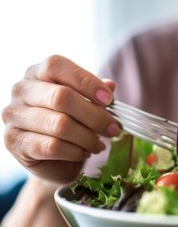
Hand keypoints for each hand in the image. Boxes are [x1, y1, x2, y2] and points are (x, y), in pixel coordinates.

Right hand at [2, 55, 120, 183]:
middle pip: (61, 97)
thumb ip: (95, 94)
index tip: (109, 100)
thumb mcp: (85, 106)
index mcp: (37, 73)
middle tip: (113, 129)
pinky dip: (75, 151)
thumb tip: (110, 85)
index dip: (86, 81)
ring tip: (99, 144)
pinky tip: (84, 153)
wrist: (53, 161)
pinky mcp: (16, 142)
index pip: (57, 66)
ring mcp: (15, 116)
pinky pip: (52, 146)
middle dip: (95, 116)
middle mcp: (22, 90)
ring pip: (60, 124)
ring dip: (87, 137)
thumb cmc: (71, 126)